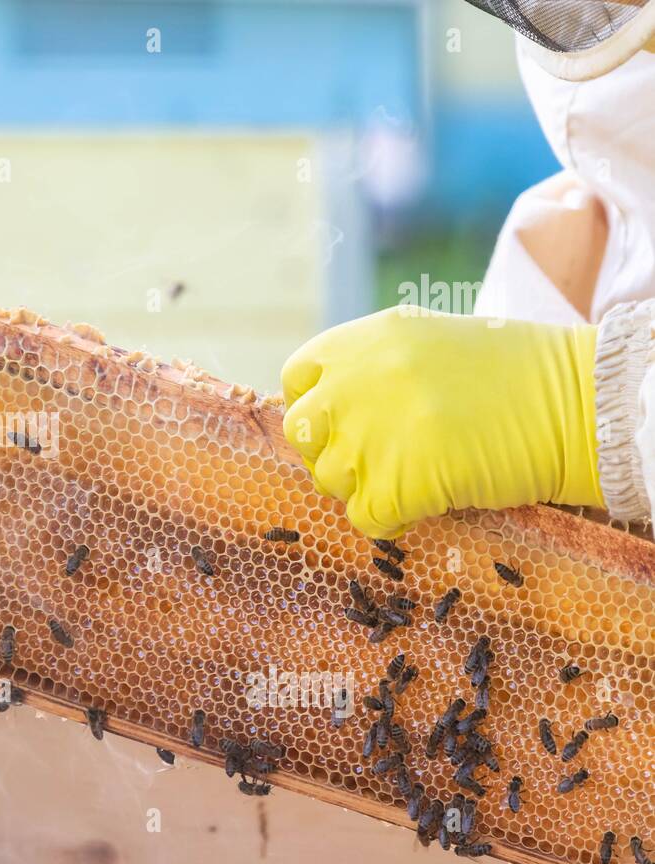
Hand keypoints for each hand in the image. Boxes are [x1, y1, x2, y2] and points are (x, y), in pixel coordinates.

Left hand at [280, 307, 602, 538]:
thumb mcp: (423, 339)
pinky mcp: (395, 485)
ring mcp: (368, 436)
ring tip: (413, 473)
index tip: (344, 423)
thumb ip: (367, 364)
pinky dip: (389, 519)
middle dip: (330, 450)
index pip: (296, 380)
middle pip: (302, 433)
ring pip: (329, 479)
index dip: (318, 407)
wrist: (573, 403)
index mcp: (358, 343)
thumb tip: (324, 402)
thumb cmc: (510, 372)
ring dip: (363, 486)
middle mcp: (351, 385)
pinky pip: (364, 518)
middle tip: (376, 457)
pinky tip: (424, 502)